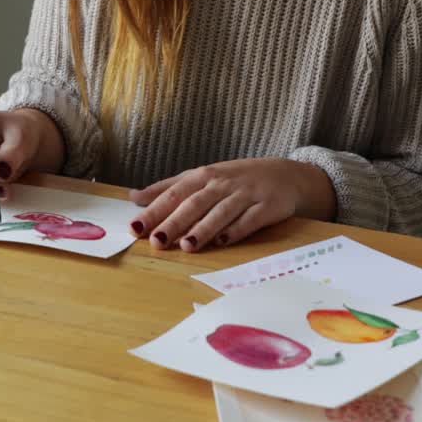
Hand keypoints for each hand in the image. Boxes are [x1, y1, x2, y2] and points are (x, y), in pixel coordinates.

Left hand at [128, 158, 336, 251]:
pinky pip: (250, 220)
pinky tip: (224, 241)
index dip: (154, 210)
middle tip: (156, 240)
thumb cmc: (237, 179)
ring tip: (187, 245)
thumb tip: (134, 196)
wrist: (287, 176)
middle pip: (195, 204)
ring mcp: (246, 194)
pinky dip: (237, 230)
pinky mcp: (268, 206)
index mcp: (204, 176)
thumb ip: (169, 187)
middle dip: (174, 222)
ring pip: (221, 212)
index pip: (174, 194)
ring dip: (203, 229)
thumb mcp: (203, 178)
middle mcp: (223, 183)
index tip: (135, 227)